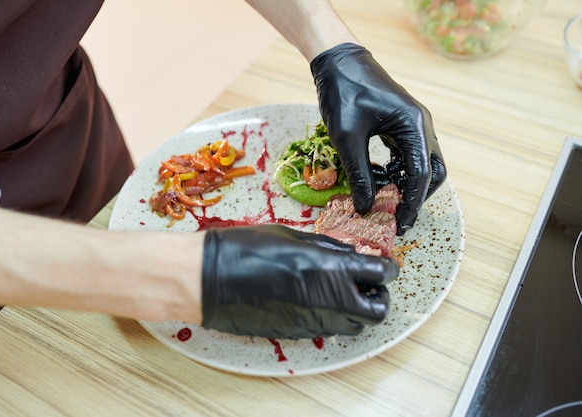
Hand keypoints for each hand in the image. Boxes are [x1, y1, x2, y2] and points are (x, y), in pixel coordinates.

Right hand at [201, 225, 398, 338]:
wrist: (213, 279)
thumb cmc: (247, 248)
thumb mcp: (292, 236)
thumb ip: (328, 247)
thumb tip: (351, 253)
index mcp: (331, 268)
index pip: (380, 274)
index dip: (387, 268)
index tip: (384, 265)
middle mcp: (329, 300)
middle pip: (376, 310)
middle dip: (379, 296)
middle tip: (369, 283)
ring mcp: (314, 320)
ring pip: (355, 325)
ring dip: (358, 309)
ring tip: (343, 291)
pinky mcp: (299, 332)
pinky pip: (329, 329)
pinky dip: (333, 316)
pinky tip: (316, 299)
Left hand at [310, 43, 446, 234]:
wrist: (338, 62)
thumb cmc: (343, 94)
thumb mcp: (347, 138)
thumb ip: (360, 174)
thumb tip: (365, 207)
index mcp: (413, 126)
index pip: (421, 174)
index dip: (412, 203)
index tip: (401, 225)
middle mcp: (421, 125)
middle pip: (432, 170)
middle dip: (415, 196)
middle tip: (396, 216)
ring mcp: (413, 124)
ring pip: (421, 163)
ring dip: (406, 184)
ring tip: (383, 199)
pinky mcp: (401, 124)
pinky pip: (408, 154)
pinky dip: (398, 170)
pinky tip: (379, 179)